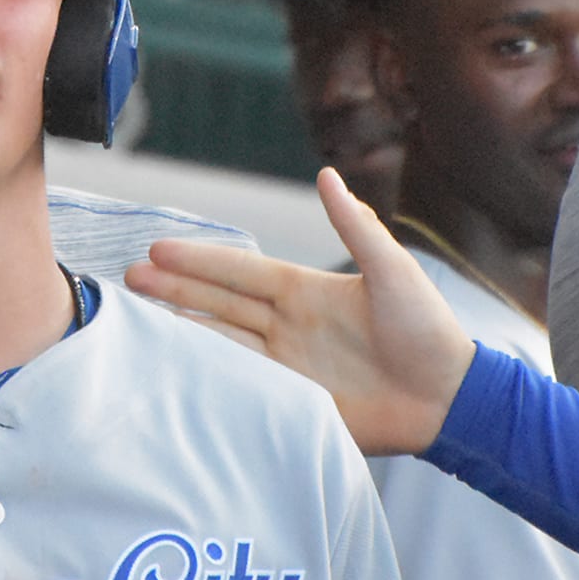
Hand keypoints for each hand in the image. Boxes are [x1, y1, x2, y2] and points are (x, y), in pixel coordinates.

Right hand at [123, 168, 475, 454]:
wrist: (449, 399)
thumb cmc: (428, 329)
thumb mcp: (392, 269)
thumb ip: (356, 226)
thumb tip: (326, 175)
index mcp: (305, 292)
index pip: (239, 272)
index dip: (199, 260)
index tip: (156, 249)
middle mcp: (287, 326)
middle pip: (218, 304)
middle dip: (174, 289)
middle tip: (128, 278)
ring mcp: (286, 366)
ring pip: (220, 341)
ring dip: (181, 327)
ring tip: (137, 317)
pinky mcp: (291, 404)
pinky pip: (240, 385)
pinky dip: (207, 374)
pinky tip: (176, 366)